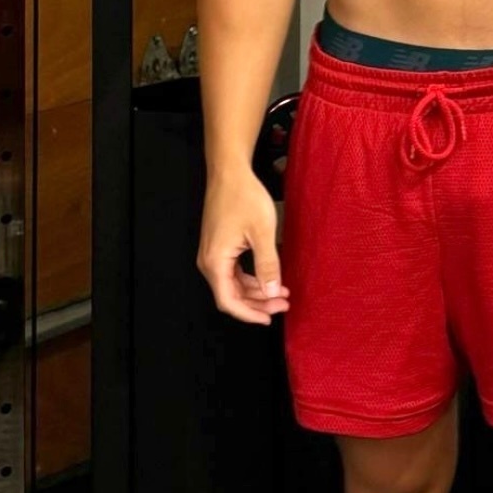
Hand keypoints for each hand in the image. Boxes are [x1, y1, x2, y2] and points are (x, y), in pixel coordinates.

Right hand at [197, 169, 290, 326]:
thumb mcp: (262, 233)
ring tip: (281, 293)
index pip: (229, 301)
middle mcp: (210, 261)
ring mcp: (213, 254)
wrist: (230, 173)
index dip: (249, 314)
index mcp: (215, 262)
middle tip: (283, 304)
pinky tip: (270, 278)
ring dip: (257, 291)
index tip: (269, 318)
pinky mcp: (220, 247)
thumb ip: (267, 266)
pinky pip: (234, 272)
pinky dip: (251, 279)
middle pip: (231, 295)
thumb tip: (271, 292)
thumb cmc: (243, 197)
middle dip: (258, 303)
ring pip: (234, 284)